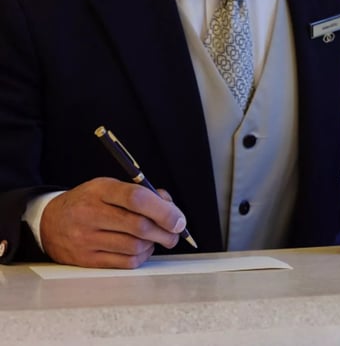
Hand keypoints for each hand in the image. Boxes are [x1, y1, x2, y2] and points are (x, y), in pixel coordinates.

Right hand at [40, 177, 187, 268]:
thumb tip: (171, 208)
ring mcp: (86, 239)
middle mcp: (91, 214)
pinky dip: (141, 257)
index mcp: (100, 190)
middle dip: (166, 232)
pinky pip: (125, 262)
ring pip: (134, 246)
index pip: (137, 199)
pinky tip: (142, 249)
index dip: (163, 210)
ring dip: (154, 244)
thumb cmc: (89, 202)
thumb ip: (142, 193)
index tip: (179, 220)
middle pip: (139, 226)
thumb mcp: (110, 187)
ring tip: (156, 239)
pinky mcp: (86, 259)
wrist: (50, 222)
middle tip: (175, 233)